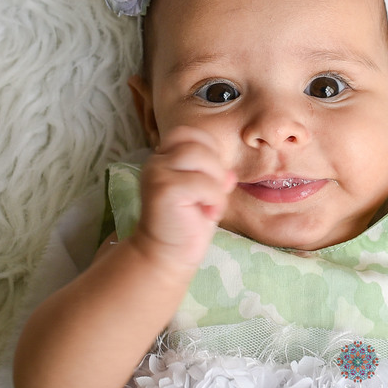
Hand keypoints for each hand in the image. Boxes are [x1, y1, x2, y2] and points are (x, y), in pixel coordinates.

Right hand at [132, 126, 236, 271]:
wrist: (168, 255)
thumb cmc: (188, 224)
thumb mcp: (206, 194)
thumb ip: (217, 177)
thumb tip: (231, 173)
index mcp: (164, 157)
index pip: (189, 133)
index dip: (209, 150)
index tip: (211, 178)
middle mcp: (156, 161)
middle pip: (197, 142)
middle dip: (215, 167)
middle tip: (213, 195)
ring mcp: (157, 173)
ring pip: (199, 156)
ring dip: (215, 182)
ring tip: (211, 204)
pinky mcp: (164, 190)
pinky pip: (202, 182)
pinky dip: (215, 199)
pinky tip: (209, 214)